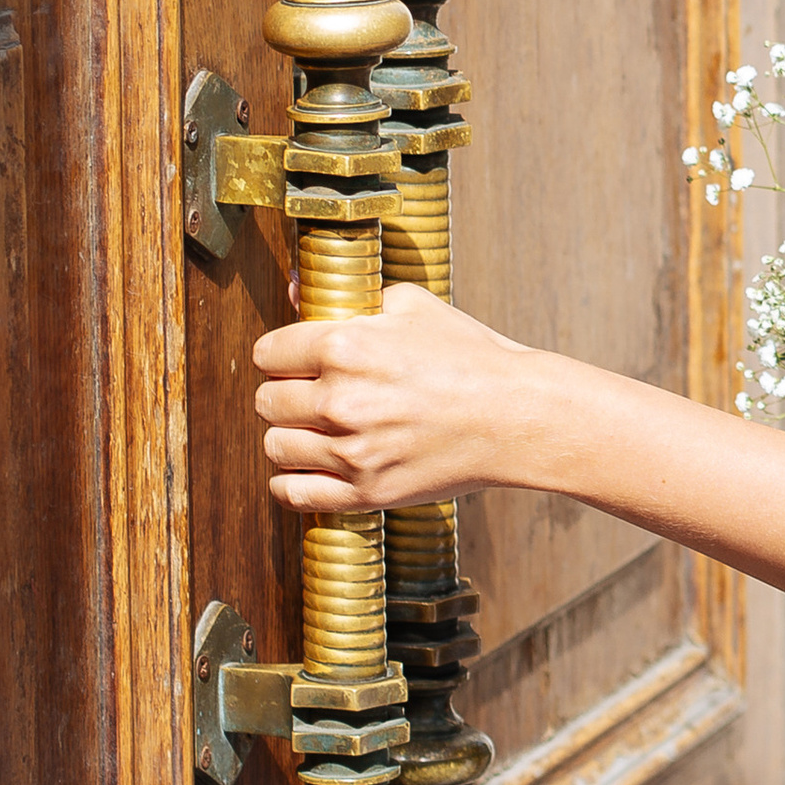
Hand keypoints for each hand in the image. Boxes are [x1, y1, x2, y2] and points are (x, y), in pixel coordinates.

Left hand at [254, 279, 530, 511]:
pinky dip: (291, 482)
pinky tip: (310, 469)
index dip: (280, 355)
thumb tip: (294, 291)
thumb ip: (352, 300)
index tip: (293, 363)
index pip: (267, 354)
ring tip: (314, 432)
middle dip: (284, 395)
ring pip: (275, 447)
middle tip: (308, 396)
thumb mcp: (412, 306)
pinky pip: (293, 493)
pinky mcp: (365, 492)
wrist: (516, 416)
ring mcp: (351, 451)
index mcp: (344, 347)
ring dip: (290, 437)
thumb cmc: (471, 358)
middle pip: (267, 401)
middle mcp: (339, 400)